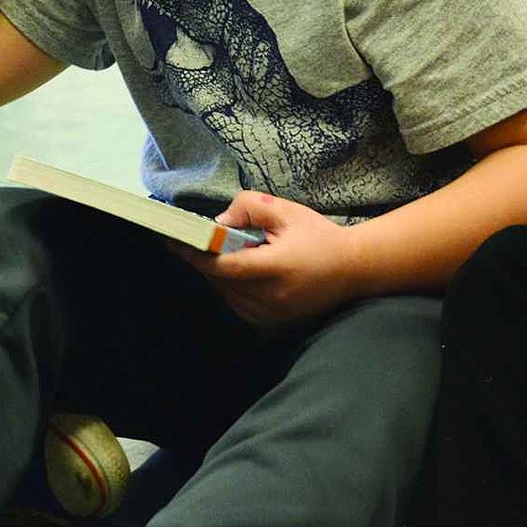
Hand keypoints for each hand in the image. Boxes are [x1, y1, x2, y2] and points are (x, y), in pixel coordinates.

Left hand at [171, 192, 361, 326]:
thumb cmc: (318, 235)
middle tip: (191, 240)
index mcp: (276, 268)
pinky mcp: (276, 320)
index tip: (174, 241)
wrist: (354, 267)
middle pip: (222, 281)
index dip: (196, 255)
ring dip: (216, 275)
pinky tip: (234, 271)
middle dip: (204, 260)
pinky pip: (239, 305)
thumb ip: (247, 208)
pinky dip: (230, 288)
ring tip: (215, 252)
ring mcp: (275, 313)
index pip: (225, 267)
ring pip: (228, 295)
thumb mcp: (284, 210)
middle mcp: (273, 296)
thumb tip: (217, 223)